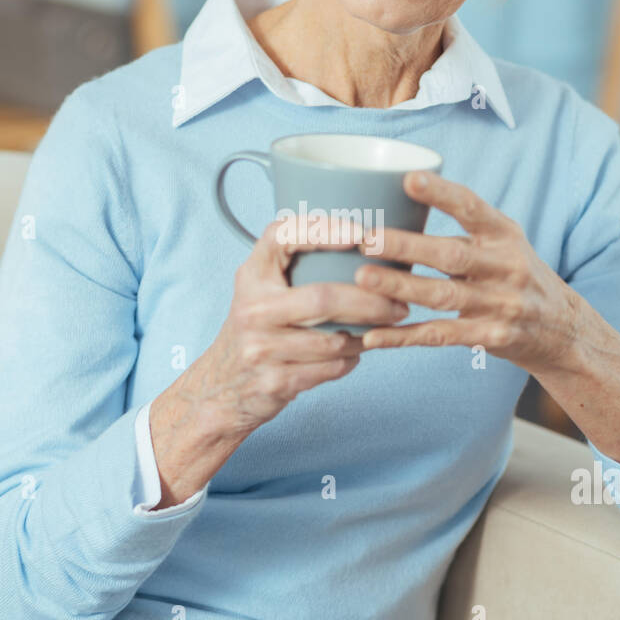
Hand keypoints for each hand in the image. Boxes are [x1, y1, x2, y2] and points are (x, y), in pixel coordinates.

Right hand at [148, 219, 408, 504]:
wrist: (220, 389)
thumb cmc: (256, 330)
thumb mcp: (260, 289)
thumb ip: (292, 266)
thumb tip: (364, 246)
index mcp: (251, 276)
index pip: (282, 237)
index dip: (322, 230)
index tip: (360, 234)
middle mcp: (252, 309)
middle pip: (323, 298)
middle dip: (371, 302)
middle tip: (400, 305)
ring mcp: (260, 348)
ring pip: (333, 340)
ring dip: (366, 337)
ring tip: (381, 330)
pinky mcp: (274, 382)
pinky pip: (330, 369)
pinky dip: (350, 361)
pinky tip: (354, 354)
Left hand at [354, 170, 577, 375]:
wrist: (562, 328)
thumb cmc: (516, 274)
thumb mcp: (504, 241)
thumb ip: (467, 222)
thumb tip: (404, 189)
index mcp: (504, 234)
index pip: (472, 208)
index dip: (441, 193)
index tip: (409, 178)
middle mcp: (505, 266)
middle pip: (451, 255)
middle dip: (406, 246)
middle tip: (366, 238)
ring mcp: (500, 305)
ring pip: (442, 296)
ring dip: (400, 288)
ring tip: (361, 279)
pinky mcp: (491, 337)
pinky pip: (440, 336)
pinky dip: (404, 336)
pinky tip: (373, 335)